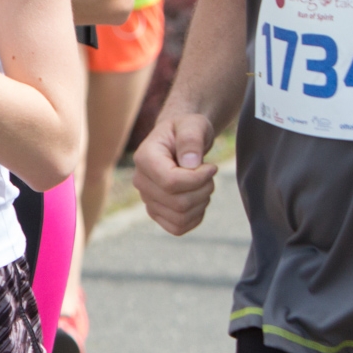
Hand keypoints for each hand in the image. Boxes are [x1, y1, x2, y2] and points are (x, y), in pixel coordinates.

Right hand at [132, 114, 218, 234]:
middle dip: (203, 190)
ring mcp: (147, 199)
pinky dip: (195, 217)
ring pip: (179, 217)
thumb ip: (191, 139)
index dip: (197, 179)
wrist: (180, 141)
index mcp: (144, 158)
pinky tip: (199, 199)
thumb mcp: (192, 125)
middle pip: (177, 202)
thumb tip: (191, 163)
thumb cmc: (186, 130)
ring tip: (204, 185)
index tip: (212, 167)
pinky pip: (177, 227)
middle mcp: (140, 181)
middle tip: (210, 175)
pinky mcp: (156, 212)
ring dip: (201, 203)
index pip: (170, 182)